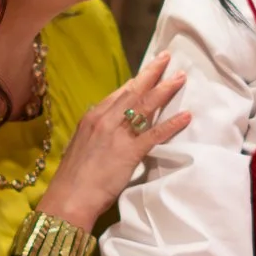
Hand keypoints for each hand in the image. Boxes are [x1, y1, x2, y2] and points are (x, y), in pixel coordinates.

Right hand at [38, 52, 192, 228]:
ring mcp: (118, 134)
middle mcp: (105, 120)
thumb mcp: (82, 145)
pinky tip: (186, 116)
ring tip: (180, 77)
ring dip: (165, 90)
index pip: (118, 93)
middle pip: (134, 91)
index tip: (148, 71)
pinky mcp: (130, 151)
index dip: (136, 80)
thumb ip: (97, 132)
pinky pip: (155, 133)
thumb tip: (109, 127)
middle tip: (166, 57)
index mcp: (92, 117)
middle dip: (152, 73)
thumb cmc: (74, 177)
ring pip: (146, 106)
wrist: (69, 197)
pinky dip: (172, 123)